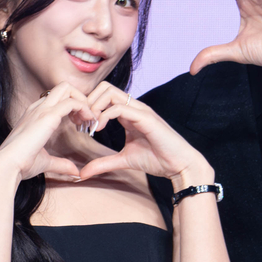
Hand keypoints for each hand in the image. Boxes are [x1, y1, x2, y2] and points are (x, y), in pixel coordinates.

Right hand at [0, 84, 97, 182]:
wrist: (8, 165)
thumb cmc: (21, 164)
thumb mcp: (44, 162)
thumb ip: (60, 164)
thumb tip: (74, 171)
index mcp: (33, 115)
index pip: (55, 99)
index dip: (71, 107)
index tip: (79, 123)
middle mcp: (37, 108)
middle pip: (62, 87)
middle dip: (78, 97)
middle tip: (86, 117)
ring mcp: (41, 110)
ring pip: (67, 88)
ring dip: (82, 101)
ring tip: (89, 119)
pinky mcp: (48, 116)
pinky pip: (71, 102)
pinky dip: (84, 108)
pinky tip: (87, 121)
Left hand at [77, 83, 211, 186]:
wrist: (180, 165)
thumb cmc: (157, 159)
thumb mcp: (123, 160)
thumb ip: (103, 163)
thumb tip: (83, 173)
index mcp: (129, 113)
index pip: (103, 96)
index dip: (88, 107)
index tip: (81, 125)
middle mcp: (134, 107)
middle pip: (104, 87)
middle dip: (88, 102)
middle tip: (82, 123)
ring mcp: (140, 110)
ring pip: (109, 93)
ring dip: (94, 107)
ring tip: (90, 126)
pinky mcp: (146, 118)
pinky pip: (119, 108)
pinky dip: (104, 116)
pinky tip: (99, 129)